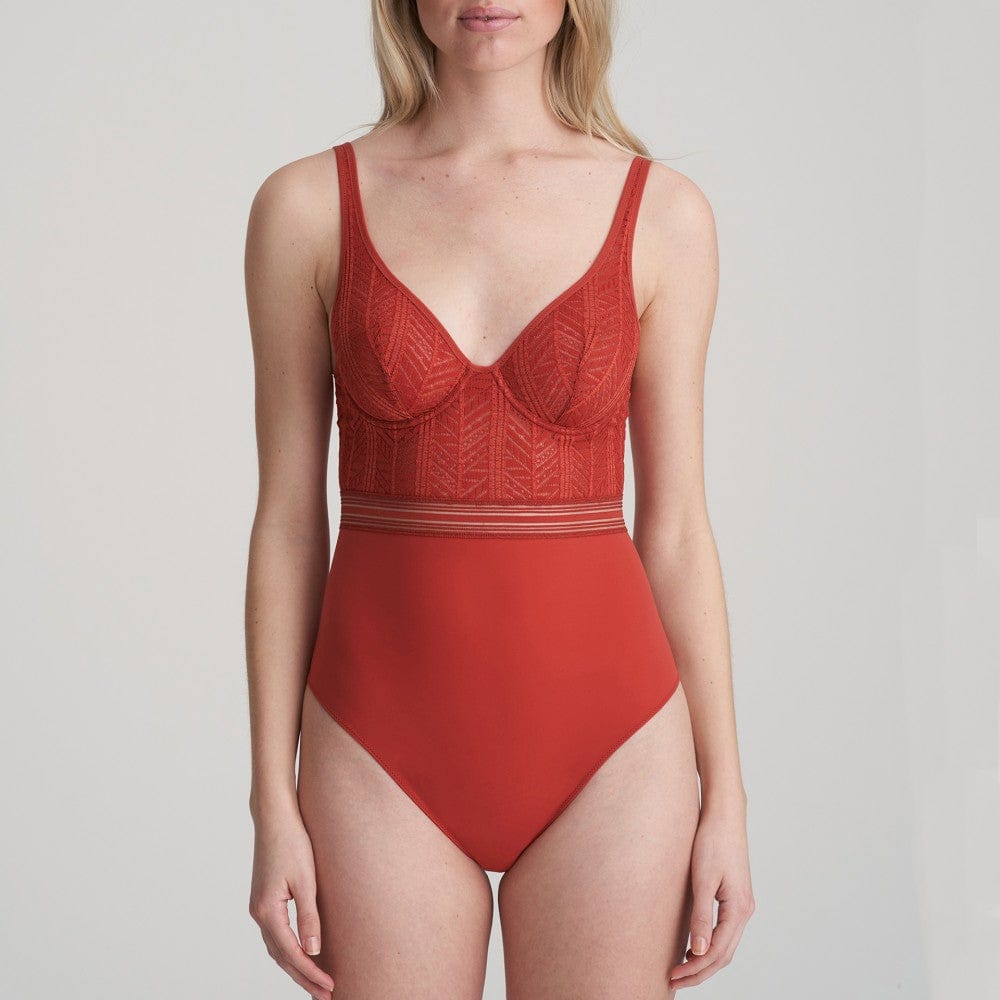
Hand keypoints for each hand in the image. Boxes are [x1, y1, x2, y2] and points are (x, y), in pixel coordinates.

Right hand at [249, 809, 335, 997]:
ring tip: (316, 982)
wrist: (275, 817)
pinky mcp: (264, 899)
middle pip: (281, 957)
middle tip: (326, 995)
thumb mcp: (306, 880)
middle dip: (303, 978)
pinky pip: (276, 934)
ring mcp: (259, 907)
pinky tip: (303, 953)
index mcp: (268, 911)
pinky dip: (289, 950)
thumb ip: (310, 916)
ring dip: (295, 967)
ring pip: (277, 948)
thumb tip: (314, 950)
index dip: (311, 973)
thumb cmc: (293, 842)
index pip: (292, 954)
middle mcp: (259, 913)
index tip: (330, 987)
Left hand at [668, 801, 754, 989]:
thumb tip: (698, 952)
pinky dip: (709, 945)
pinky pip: (724, 932)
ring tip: (680, 970)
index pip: (717, 952)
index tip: (673, 976)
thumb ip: (701, 917)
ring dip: (705, 961)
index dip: (695, 969)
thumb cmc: (712, 841)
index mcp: (739, 909)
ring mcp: (742, 905)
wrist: (724, 815)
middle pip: (724, 955)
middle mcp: (744, 911)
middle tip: (673, 981)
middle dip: (699, 972)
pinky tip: (692, 946)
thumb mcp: (702, 879)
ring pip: (725, 946)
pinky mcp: (735, 897)